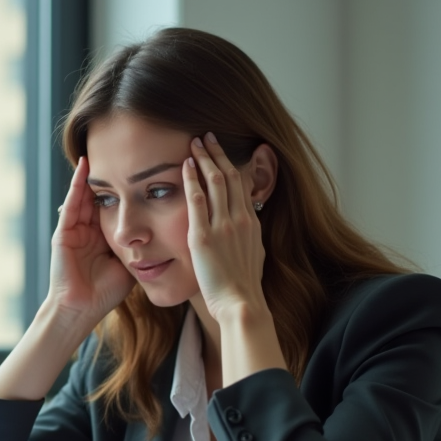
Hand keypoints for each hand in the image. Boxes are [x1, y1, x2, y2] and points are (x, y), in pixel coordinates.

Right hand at [47, 156, 135, 326]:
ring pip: (86, 194)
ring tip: (103, 148)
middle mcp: (88, 229)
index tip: (145, 167)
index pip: (117, 204)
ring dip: (94, 172)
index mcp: (104, 236)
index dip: (128, 187)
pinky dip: (76, 185)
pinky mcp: (63, 232)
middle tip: (124, 148)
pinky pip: (71, 203)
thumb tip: (169, 235)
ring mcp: (74, 229)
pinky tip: (84, 167)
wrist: (82, 309)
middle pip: (101, 194)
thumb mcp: (130, 264)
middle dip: (111, 174)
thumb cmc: (106, 293)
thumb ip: (143, 247)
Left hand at [183, 132, 267, 322]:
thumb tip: (248, 233)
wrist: (241, 304)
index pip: (242, 184)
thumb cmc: (244, 287)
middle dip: (218, 153)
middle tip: (207, 136)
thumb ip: (248, 239)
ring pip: (216, 182)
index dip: (232, 164)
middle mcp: (240, 219)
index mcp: (251, 224)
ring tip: (195, 142)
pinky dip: (192, 180)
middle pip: (230, 176)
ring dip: (205, 159)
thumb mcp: (254, 256)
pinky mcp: (204, 236)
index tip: (222, 151)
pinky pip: (197, 201)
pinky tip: (186, 165)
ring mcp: (223, 226)